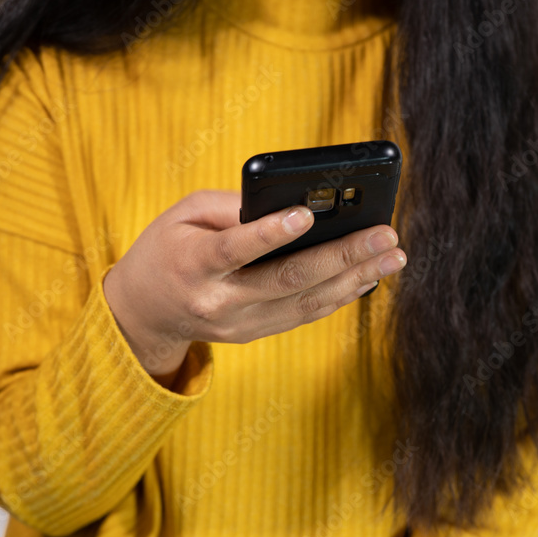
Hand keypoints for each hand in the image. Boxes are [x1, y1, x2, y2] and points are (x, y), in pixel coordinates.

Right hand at [103, 189, 406, 375]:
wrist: (145, 313)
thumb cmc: (167, 250)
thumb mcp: (182, 214)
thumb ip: (231, 208)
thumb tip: (291, 204)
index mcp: (193, 265)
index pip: (234, 250)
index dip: (269, 234)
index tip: (305, 215)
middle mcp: (219, 301)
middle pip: (288, 280)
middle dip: (342, 255)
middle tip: (384, 235)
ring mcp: (240, 324)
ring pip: (306, 302)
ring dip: (356, 277)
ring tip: (392, 255)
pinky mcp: (255, 333)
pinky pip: (305, 314)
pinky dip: (341, 294)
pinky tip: (369, 275)